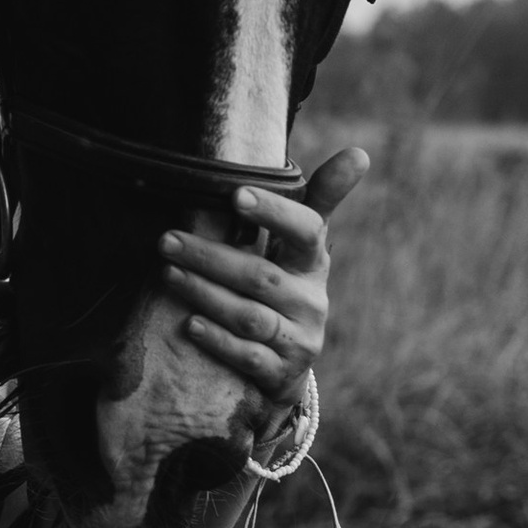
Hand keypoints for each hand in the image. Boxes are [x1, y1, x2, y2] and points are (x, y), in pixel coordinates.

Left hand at [158, 145, 369, 405]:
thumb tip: (360, 153)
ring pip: (250, 316)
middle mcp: (312, 302)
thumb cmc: (282, 288)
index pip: (307, 231)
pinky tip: (190, 324)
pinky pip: (249, 356)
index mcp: (313, 263)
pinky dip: (219, 340)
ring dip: (205, 294)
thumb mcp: (298, 248)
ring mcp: (299, 340)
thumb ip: (317, 199)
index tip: (237, 194)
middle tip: (166, 239)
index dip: (275, 213)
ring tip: (168, 274)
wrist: (284, 367)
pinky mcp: (281, 374)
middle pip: (261, 276)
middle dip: (210, 256)